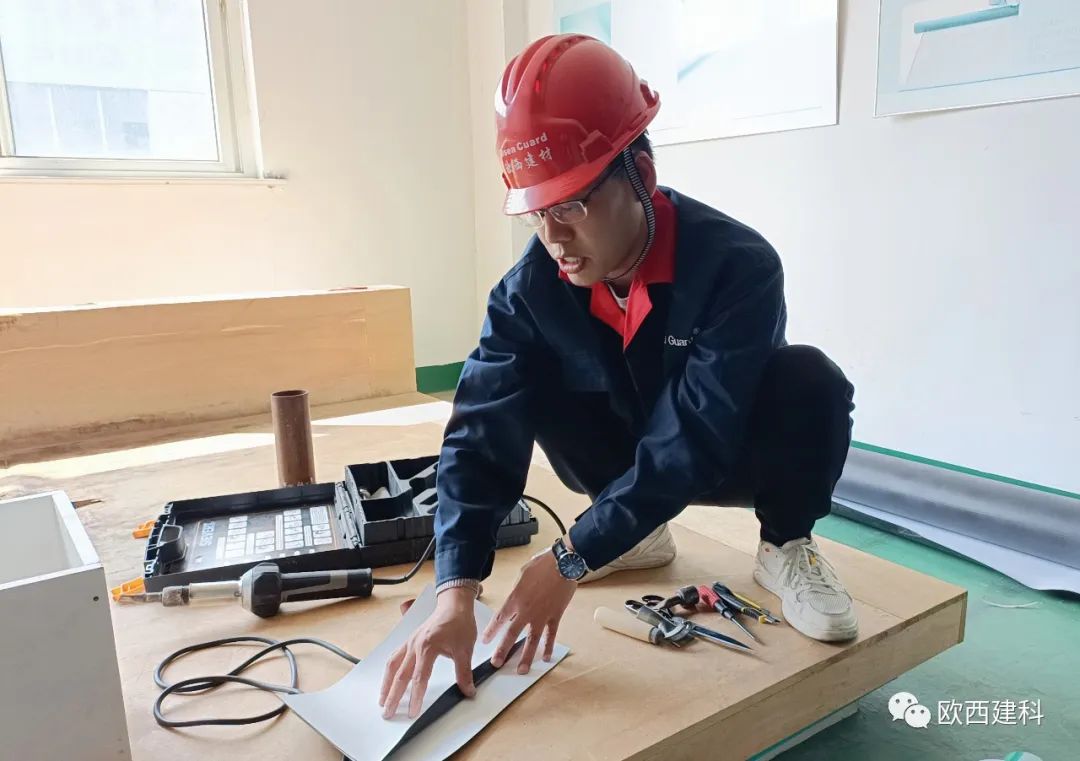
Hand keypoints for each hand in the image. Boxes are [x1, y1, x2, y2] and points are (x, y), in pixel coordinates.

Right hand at [379, 587, 476, 718]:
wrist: (454, 604)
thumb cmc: (459, 623)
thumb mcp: (465, 649)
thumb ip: (464, 672)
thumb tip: (468, 691)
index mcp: (428, 648)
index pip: (420, 678)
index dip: (416, 697)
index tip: (412, 712)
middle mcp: (415, 645)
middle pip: (400, 675)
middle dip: (393, 696)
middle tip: (387, 713)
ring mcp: (410, 642)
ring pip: (393, 665)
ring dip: (387, 684)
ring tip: (382, 699)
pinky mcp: (410, 641)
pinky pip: (395, 657)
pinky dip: (390, 670)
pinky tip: (389, 679)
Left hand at [482, 549, 574, 673]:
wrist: (562, 563)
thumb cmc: (542, 564)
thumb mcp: (522, 575)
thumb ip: (517, 590)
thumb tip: (515, 598)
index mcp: (515, 599)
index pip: (499, 619)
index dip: (491, 631)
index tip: (485, 641)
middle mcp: (526, 611)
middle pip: (512, 634)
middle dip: (503, 650)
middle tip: (496, 664)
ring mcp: (542, 615)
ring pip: (532, 640)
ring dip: (526, 656)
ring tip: (521, 670)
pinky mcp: (555, 616)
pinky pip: (551, 635)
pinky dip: (549, 646)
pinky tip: (547, 657)